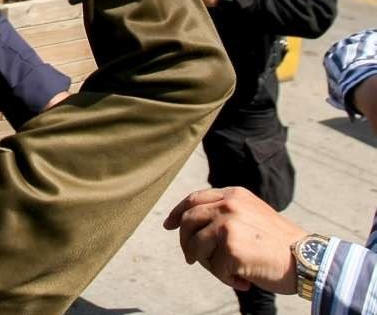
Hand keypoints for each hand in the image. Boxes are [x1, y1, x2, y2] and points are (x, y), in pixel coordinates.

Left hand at [164, 187, 306, 294]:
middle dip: (186, 244)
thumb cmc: (279, 244)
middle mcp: (228, 205)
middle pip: (188, 222)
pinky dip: (227, 279)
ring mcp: (228, 224)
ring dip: (209, 265)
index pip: (193, 199)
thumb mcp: (252, 215)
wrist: (307, 260)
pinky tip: (244, 281)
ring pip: (196, 247)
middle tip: (192, 260)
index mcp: (233, 194)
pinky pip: (215, 268)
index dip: (177, 213)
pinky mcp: (231, 247)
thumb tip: (189, 225)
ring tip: (230, 272)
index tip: (168, 226)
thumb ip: (225, 213)